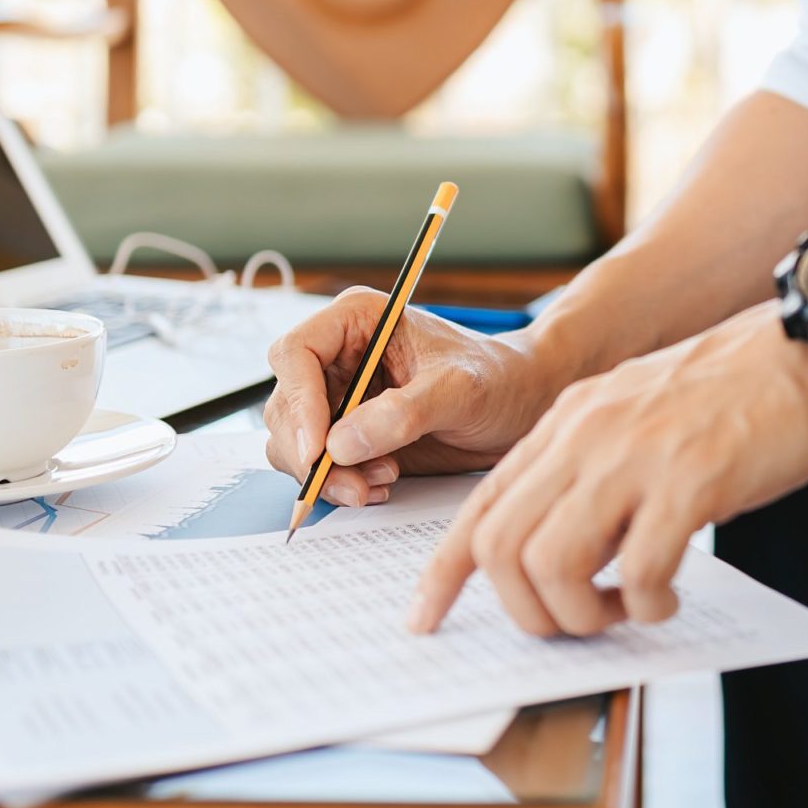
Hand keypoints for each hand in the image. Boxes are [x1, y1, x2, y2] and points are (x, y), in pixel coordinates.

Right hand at [263, 289, 562, 505]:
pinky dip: (342, 484)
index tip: (317, 448)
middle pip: (286, 406)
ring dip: (329, 474)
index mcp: (357, 321)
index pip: (296, 354)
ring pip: (295, 442)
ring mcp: (340, 399)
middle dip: (311, 453)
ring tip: (384, 481)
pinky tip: (382, 485)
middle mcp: (339, 357)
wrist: (522, 407)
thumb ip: (404, 412)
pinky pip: (320, 466)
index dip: (297, 401)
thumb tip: (341, 443)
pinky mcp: (350, 436)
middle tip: (354, 485)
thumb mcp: (460, 390)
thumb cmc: (499, 380)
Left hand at [406, 303, 807, 636]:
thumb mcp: (631, 413)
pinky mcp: (690, 482)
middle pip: (502, 547)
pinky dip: (645, 606)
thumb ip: (587, 468)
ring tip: (620, 612)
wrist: (806, 355)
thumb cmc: (728, 396)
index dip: (444, 573)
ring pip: (554, 566)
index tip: (425, 617)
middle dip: (525, 611)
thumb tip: (556, 555)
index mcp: (566, 421)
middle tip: (571, 622)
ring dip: (580, 615)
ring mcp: (634, 457)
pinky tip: (668, 597)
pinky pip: (638, 572)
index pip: (479, 506)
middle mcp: (587, 436)